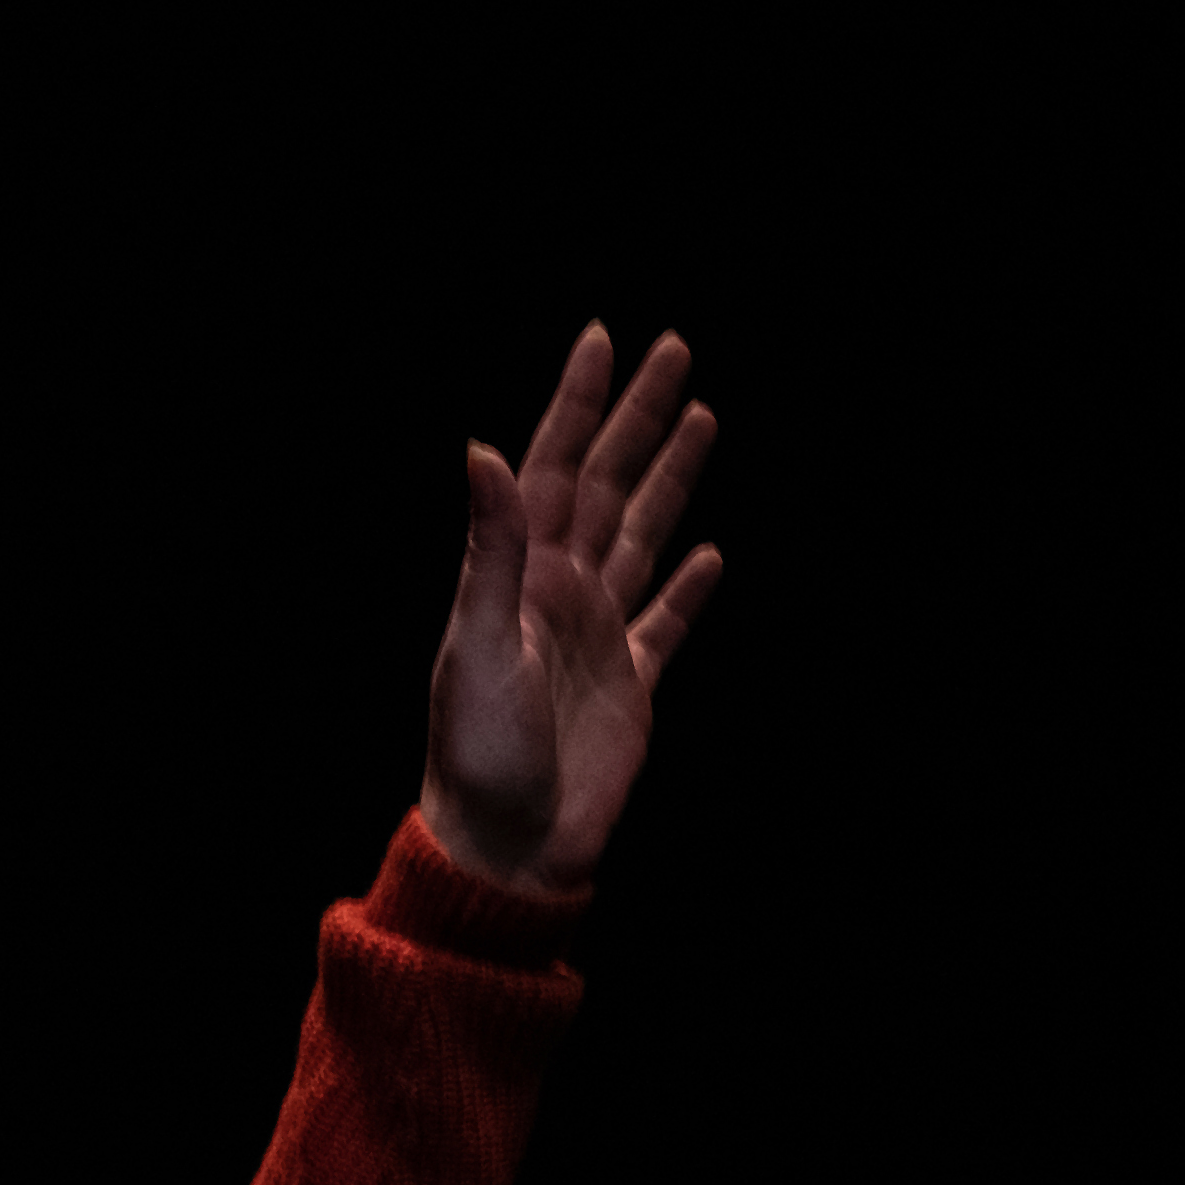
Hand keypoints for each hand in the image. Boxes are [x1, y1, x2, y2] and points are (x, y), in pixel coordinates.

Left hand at [425, 324, 722, 895]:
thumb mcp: (474, 643)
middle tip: (673, 349)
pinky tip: (710, 555)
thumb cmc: (478, 752)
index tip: (602, 340)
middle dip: (639, 418)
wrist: (506, 844)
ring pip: (643, 536)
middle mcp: (559, 593)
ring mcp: (597, 636)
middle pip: (610, 485)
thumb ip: (489, 548)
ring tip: (701, 418)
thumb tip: (483, 450)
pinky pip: (668, 624)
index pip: (555, 468)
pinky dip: (689, 589)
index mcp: (521, 577)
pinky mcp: (631, 685)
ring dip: (670, 479)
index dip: (578, 404)